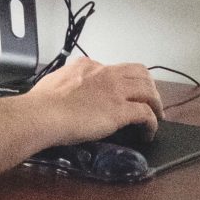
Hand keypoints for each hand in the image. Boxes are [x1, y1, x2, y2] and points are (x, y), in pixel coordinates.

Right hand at [25, 55, 162, 143]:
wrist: (43, 113)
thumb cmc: (42, 102)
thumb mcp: (56, 80)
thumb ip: (67, 79)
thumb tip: (67, 85)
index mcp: (89, 66)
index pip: (115, 68)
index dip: (124, 80)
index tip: (125, 91)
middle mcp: (106, 74)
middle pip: (140, 74)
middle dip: (148, 87)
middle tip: (149, 100)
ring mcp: (115, 91)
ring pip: (149, 91)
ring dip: (156, 104)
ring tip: (156, 116)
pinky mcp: (120, 111)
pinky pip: (146, 114)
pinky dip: (152, 123)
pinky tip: (149, 132)